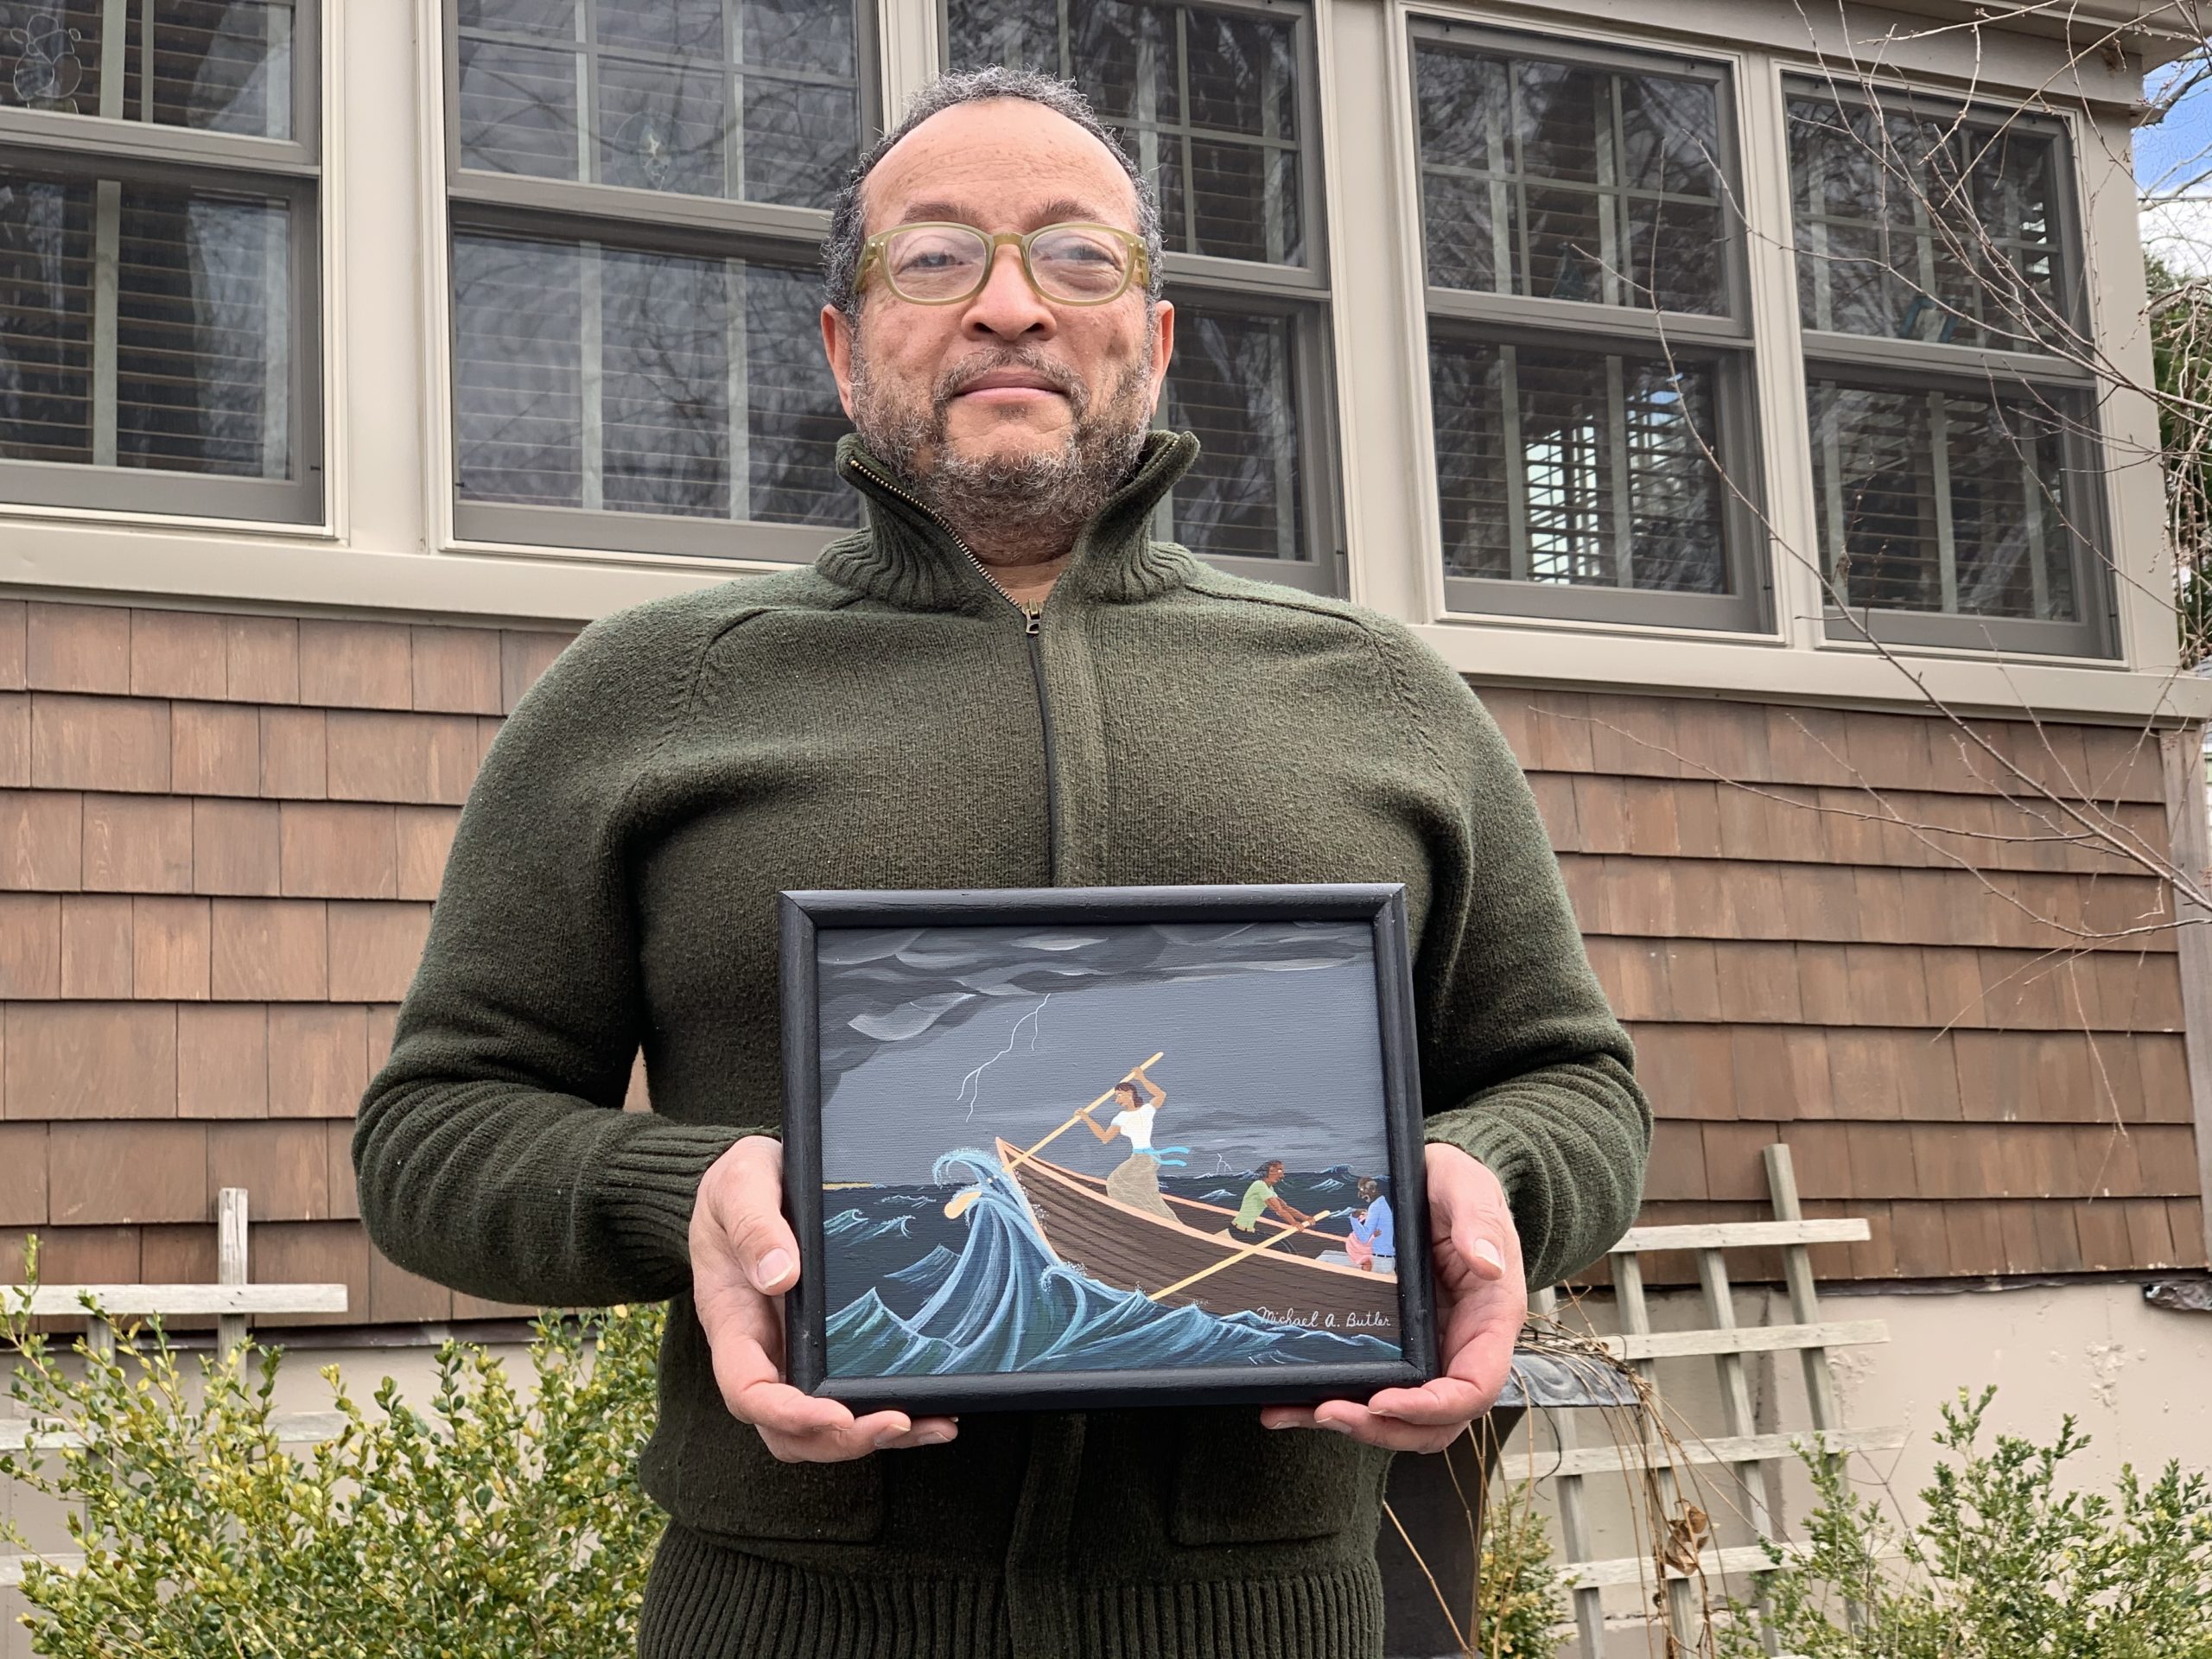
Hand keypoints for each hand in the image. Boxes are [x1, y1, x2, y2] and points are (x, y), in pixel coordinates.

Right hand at [690, 1135, 956, 1461]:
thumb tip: (780, 1274)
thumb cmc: (737, 1184)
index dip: (789, 1415)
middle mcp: (760, 1350)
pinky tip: (933, 1409)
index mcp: (731, 1320)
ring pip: (820, 1428)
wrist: (748, 1182)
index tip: (835, 1415)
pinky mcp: (822, 1349)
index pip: (748, 1391)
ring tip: (932, 1425)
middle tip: (898, 1422)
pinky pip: (847, 1396)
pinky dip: (887, 1411)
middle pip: (786, 1430)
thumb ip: (754, 1225)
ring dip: (872, 1438)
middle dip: (841, 1440)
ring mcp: (791, 1354)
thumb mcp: (739, 1184)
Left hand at [1260, 1143, 1523, 1452]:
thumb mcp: (1468, 1188)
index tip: (1384, 1402)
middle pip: (1435, 1420)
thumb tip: (1487, 1265)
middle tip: (1328, 1412)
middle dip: (1384, 1428)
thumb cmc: (1458, 1186)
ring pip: (1402, 1417)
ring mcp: (1430, 1350)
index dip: (1431, 1407)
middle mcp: (1463, 1345)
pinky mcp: (1399, 1347)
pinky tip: (1290, 1403)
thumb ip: (1479, 1223)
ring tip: (1297, 1412)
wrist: (1432, 1181)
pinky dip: (1334, 1401)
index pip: (1474, 1388)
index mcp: (1491, 1318)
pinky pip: (1374, 1388)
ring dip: (1353, 1425)